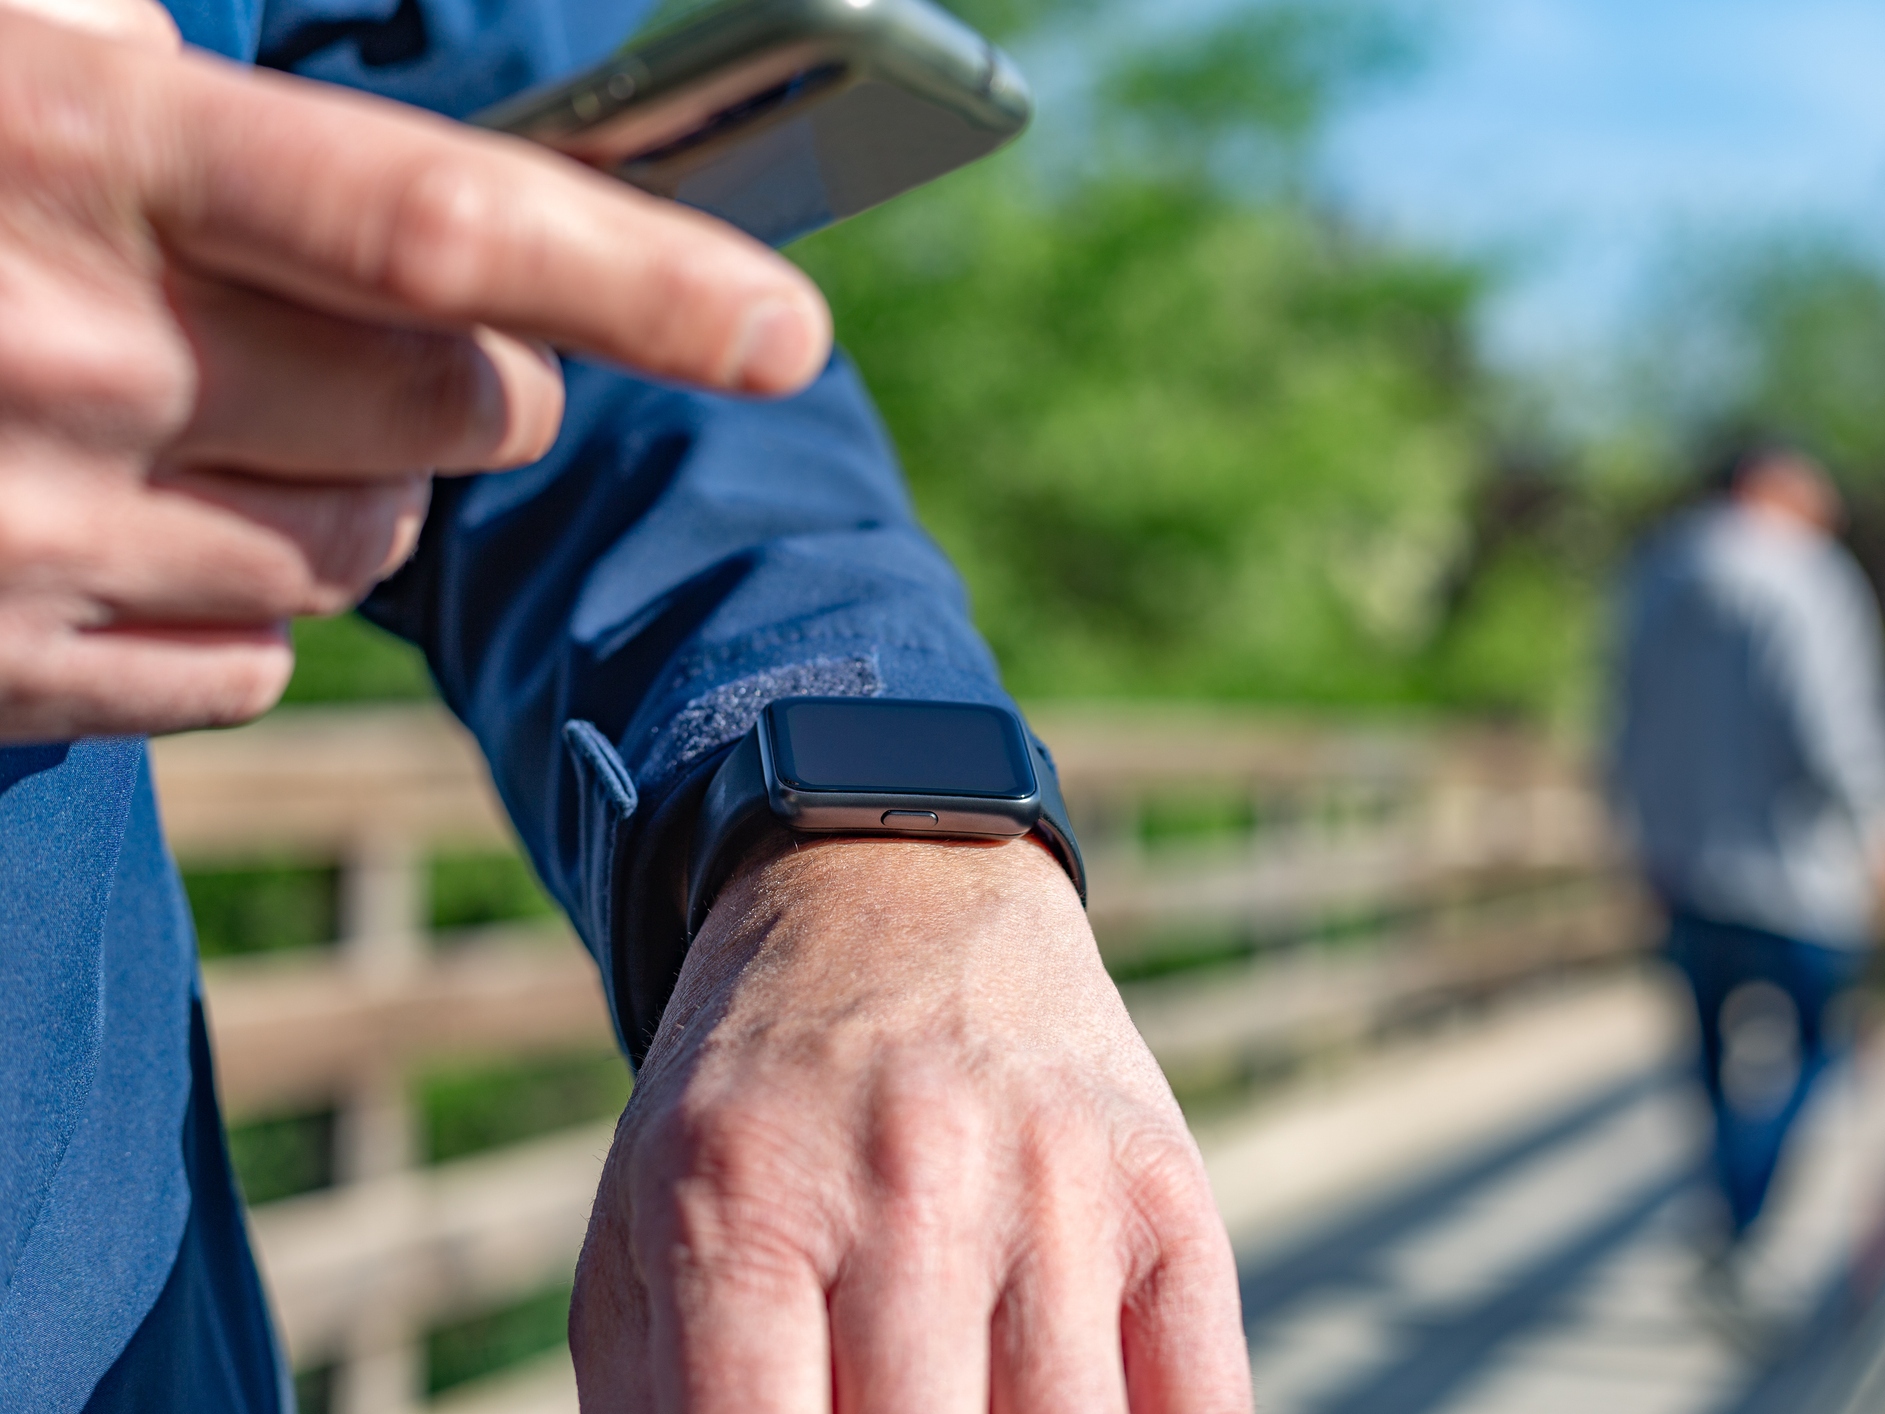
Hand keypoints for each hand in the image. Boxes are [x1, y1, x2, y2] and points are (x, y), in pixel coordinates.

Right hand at [0, 10, 829, 740]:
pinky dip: (236, 599)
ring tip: (218, 414)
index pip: (434, 217)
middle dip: (485, 388)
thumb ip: (130, 55)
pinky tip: (120, 520)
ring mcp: (26, 528)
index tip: (786, 325)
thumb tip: (254, 81)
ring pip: (359, 553)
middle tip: (415, 341)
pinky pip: (242, 660)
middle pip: (453, 417)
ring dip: (355, 495)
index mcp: (86, 152)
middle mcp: (77, 353)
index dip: (639, 271)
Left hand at [571, 837, 1251, 1411]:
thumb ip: (655, 1409)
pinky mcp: (1167, 1190)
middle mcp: (910, 1177)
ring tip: (959, 1405)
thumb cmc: (752, 1110)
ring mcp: (1056, 1181)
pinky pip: (1199, 1411)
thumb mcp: (639, 1231)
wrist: (893, 899)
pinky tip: (1065, 1409)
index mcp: (742, 1196)